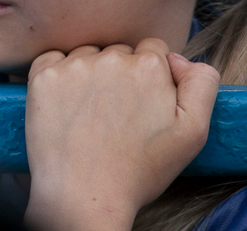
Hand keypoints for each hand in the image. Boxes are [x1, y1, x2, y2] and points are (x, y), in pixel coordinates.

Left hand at [22, 40, 219, 230]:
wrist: (85, 197)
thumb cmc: (139, 171)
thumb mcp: (193, 132)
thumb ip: (202, 83)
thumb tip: (179, 57)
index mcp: (150, 66)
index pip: (153, 50)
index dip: (150, 78)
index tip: (140, 105)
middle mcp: (112, 58)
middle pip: (120, 52)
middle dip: (121, 75)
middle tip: (116, 116)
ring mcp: (75, 65)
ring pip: (88, 56)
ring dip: (90, 75)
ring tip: (90, 116)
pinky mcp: (44, 76)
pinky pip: (53, 59)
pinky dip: (58, 76)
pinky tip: (65, 106)